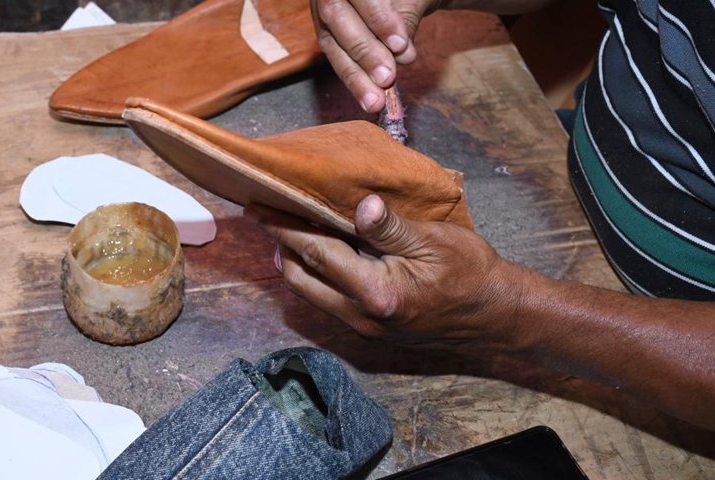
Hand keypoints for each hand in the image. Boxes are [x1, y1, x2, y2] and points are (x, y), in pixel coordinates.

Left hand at [245, 195, 527, 348]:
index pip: (317, 253)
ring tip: (284, 235)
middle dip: (281, 247)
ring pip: (313, 295)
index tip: (260, 207)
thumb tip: (360, 204)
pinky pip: (330, 303)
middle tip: (265, 217)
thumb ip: (390, 226)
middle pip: (303, 280)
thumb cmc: (470, 273)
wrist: (495, 315)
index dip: (285, 227)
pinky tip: (318, 258)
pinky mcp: (371, 331)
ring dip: (295, 265)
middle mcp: (362, 317)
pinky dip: (316, 278)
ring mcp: (365, 328)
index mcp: (376, 292)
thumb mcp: (434, 240)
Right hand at [311, 0, 437, 112]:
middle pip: (336, 15)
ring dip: (355, 75)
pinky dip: (353, 80)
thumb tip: (401, 54)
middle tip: (387, 77)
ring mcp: (320, 9)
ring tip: (376, 101)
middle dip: (363, 50)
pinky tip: (368, 99)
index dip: (377, 18)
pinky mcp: (326, 34)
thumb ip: (405, 20)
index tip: (400, 44)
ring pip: (331, 43)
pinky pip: (335, 58)